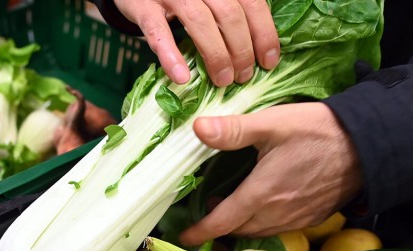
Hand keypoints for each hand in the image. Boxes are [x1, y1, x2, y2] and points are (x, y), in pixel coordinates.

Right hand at [113, 0, 279, 85]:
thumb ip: (232, 12)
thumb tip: (261, 48)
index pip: (251, 3)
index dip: (264, 33)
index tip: (269, 61)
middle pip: (229, 13)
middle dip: (241, 49)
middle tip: (244, 76)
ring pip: (199, 21)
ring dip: (216, 54)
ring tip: (223, 80)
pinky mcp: (143, 7)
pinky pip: (158, 32)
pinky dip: (171, 56)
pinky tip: (181, 77)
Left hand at [179, 103, 363, 244]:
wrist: (369, 146)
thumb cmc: (319, 131)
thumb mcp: (273, 124)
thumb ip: (233, 130)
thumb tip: (197, 128)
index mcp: (260, 195)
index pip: (221, 222)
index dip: (200, 231)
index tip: (185, 237)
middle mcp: (276, 214)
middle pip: (238, 230)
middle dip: (220, 227)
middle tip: (208, 213)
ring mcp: (297, 219)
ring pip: (259, 232)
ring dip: (242, 226)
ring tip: (233, 207)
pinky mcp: (313, 217)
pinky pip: (281, 228)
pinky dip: (265, 224)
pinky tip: (265, 207)